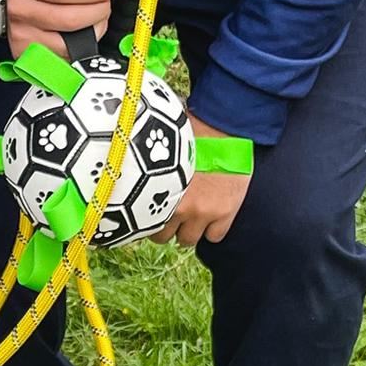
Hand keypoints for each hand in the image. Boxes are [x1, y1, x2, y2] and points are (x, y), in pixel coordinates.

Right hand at [2, 0, 127, 59]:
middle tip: (105, 3)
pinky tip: (83, 32)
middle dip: (98, 12)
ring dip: (94, 30)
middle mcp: (19, 8)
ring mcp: (22, 35)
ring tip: (96, 17)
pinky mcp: (26, 55)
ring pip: (69, 43)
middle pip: (69, 19)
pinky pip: (65, 57)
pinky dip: (82, 46)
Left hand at [152, 115, 251, 248]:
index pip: (144, 222)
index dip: (147, 221)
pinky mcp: (225, 213)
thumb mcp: (163, 155)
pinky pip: (214, 237)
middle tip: (171, 217)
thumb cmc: (189, 132)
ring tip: (190, 219)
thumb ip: (153, 175)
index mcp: (158, 190)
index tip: (150, 216)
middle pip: (164, 236)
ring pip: (187, 240)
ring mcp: (203, 211)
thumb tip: (140, 181)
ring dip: (187, 231)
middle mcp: (178, 205)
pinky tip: (211, 218)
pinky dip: (212, 231)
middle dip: (166, 227)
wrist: (223, 126)